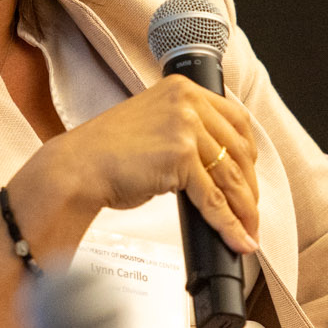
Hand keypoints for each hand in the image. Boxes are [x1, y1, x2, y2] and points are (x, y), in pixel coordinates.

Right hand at [17, 75, 260, 254]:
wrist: (77, 168)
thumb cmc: (107, 153)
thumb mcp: (155, 127)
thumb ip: (186, 134)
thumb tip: (219, 167)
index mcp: (183, 89)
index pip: (236, 121)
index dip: (247, 154)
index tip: (249, 178)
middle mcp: (187, 102)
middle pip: (237, 150)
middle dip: (248, 188)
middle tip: (250, 214)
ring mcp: (185, 126)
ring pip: (229, 176)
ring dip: (243, 211)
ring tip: (248, 233)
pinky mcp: (181, 155)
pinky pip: (213, 198)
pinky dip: (228, 223)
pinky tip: (237, 238)